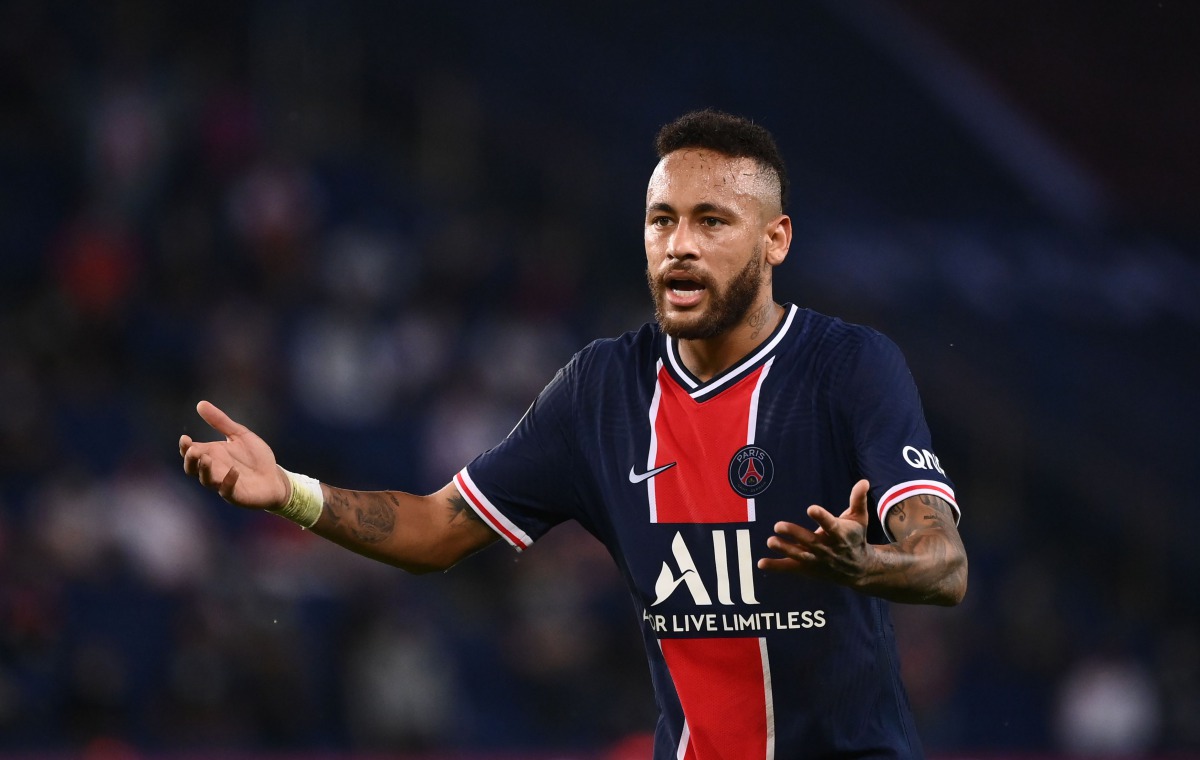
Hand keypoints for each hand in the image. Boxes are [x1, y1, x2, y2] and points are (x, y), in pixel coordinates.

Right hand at [179, 400, 288, 509]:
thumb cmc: (256, 457)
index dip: (185, 447)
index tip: (185, 438)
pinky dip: (228, 481)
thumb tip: (200, 403)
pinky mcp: (236, 494)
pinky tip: (235, 471)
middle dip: (190, 460)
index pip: (191, 452)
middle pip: (192, 468)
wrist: (275, 477)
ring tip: (206, 459)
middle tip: (193, 450)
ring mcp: (223, 483)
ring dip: (204, 470)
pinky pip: (228, 491)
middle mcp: (214, 470)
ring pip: (206, 480)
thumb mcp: (240, 434)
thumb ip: (221, 421)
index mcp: (212, 455)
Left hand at [757, 479, 876, 585]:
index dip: (821, 517)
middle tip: (778, 525)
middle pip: (810, 541)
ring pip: (799, 555)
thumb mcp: (860, 519)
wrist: (858, 569)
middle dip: (794, 534)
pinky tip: (761, 563)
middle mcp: (828, 548)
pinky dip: (776, 567)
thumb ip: (858, 500)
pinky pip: (790, 568)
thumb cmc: (856, 538)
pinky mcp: (808, 569)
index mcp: (840, 534)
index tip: (811, 509)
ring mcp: (817, 560)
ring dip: (784, 549)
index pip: (830, 525)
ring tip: (770, 541)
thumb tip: (863, 481)